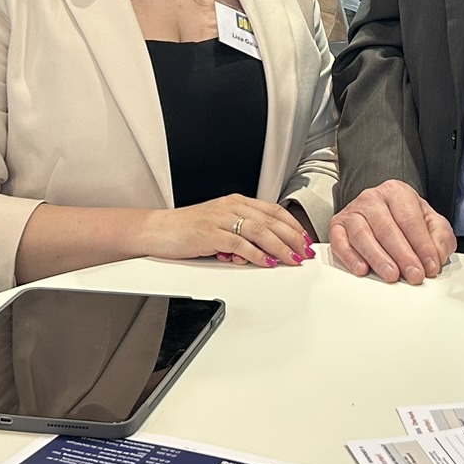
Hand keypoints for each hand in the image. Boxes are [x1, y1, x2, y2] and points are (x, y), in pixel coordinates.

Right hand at [145, 195, 313, 267]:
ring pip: (259, 230)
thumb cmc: (187, 229)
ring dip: (280, 246)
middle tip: (305, 252)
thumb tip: (267, 249)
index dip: (293, 225)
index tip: (305, 239)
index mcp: (236, 202)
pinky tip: (266, 262)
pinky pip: (239, 243)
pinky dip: (256, 254)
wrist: (158, 229)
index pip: (273, 210)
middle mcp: (231, 206)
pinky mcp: (210, 233)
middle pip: (271, 220)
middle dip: (292, 237)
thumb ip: (242, 232)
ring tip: (292, 259)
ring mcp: (221, 218)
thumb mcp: (220, 224)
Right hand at [330, 180, 456, 283]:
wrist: (381, 210)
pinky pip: (340, 241)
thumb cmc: (405, 218)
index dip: (422, 244)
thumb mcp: (430, 222)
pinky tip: (362, 269)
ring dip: (378, 258)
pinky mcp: (337, 225)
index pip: (410, 219)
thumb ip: (440, 237)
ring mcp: (352, 211)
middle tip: (414, 274)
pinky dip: (350, 257)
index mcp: (397, 192)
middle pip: (386, 228)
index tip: (430, 265)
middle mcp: (372, 198)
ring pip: (362, 235)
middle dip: (402, 254)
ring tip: (391, 275)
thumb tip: (437, 255)